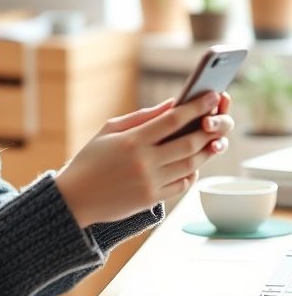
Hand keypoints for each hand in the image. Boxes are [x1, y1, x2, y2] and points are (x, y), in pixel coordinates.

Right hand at [54, 92, 233, 227]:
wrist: (74, 197)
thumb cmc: (89, 159)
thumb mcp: (108, 130)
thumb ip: (141, 117)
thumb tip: (171, 105)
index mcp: (132, 140)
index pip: (172, 120)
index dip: (196, 107)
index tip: (211, 96)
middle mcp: (144, 161)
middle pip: (189, 143)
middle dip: (209, 129)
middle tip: (220, 119)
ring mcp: (150, 182)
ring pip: (191, 164)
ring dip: (206, 151)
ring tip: (214, 141)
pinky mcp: (152, 199)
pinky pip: (182, 183)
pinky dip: (192, 172)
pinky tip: (193, 164)